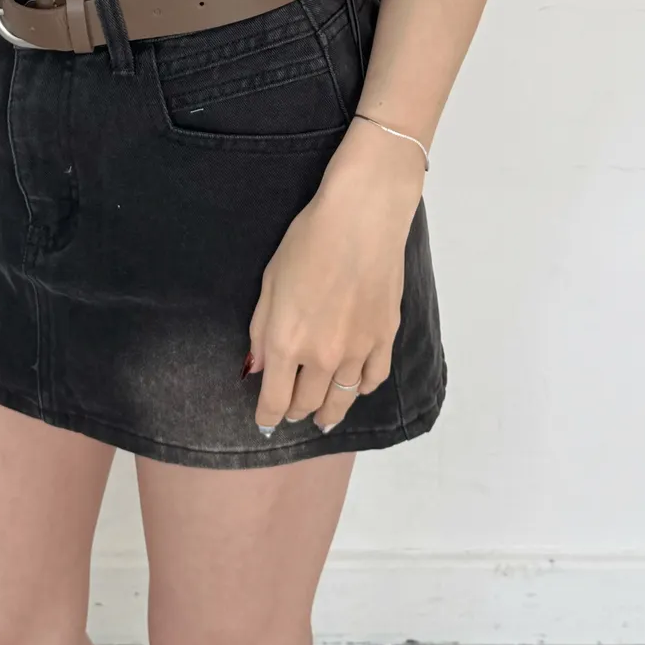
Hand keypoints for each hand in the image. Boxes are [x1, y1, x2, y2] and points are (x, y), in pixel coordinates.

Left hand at [245, 118, 424, 434]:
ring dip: (329, 412)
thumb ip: (261, 330)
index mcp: (288, 342)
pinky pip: (373, 378)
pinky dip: (362, 389)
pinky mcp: (385, 337)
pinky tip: (357, 388)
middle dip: (295, 412)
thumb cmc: (307, 241)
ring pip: (343, 398)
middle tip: (291, 414)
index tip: (265, 424)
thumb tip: (258, 368)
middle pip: (308, 402)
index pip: (276, 399)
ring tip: (323, 418)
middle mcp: (323, 356)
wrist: (361, 219)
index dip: (268, 417)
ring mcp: (358, 350)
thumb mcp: (271, 281)